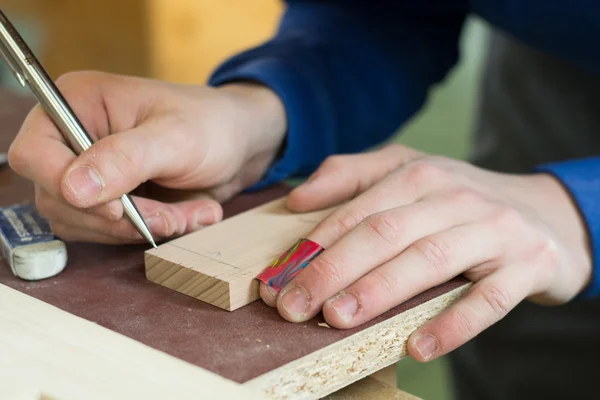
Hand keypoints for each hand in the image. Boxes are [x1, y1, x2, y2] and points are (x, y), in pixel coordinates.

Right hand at [8, 71, 285, 243]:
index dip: (66, 187)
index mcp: (77, 104)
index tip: (118, 206)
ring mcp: (87, 173)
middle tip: (173, 216)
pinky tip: (184, 216)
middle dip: (120, 218)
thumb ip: (126, 158)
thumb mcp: (175, 137)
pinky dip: (148, 232)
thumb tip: (73, 188)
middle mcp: (72, 139)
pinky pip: (108, 234)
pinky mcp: (106, 200)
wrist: (238, 146)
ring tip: (187, 213)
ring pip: (82, 224)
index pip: (33, 153)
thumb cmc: (210, 125)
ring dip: (140, 228)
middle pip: (56, 198)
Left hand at [259, 144, 591, 361]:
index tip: (276, 280)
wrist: (546, 214)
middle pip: (383, 233)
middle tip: (292, 307)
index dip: (312, 247)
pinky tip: (417, 347)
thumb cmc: (461, 200)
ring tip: (337, 318)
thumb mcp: (411, 172)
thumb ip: (353, 176)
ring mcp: (492, 231)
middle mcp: (453, 197)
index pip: (355, 212)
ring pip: (428, 260)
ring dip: (378, 291)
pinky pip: (487, 299)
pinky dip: (452, 323)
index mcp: (418, 175)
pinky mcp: (526, 265)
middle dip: (331, 271)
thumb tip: (297, 198)